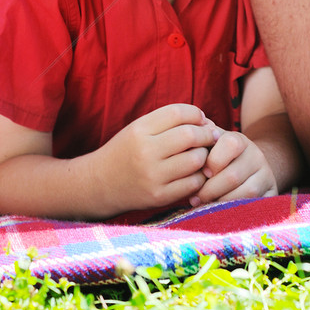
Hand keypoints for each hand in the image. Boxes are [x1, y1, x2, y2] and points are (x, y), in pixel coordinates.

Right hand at [97, 103, 218, 213]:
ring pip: (196, 160)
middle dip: (206, 134)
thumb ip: (168, 121)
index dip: (196, 114)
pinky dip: (200, 176)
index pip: (178, 113)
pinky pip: (193, 183)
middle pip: (190, 135)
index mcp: (139, 130)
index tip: (201, 120)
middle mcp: (145, 152)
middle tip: (210, 136)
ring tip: (201, 155)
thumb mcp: (139, 128)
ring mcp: (153, 176)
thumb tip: (206, 121)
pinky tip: (194, 173)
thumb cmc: (126, 151)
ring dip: (205, 155)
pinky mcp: (159, 196)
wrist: (99, 184)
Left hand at [190, 129, 277, 205]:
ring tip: (205, 204)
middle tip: (195, 197)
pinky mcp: (271, 194)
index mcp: (240, 140)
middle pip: (233, 175)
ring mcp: (266, 176)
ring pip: (245, 192)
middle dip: (210, 189)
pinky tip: (220, 210)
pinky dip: (234, 210)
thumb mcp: (212, 147)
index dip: (213, 161)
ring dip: (220, 201)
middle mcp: (256, 156)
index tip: (202, 173)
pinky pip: (254, 205)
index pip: (230, 144)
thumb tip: (191, 133)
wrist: (249, 170)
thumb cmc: (220, 159)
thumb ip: (200, 140)